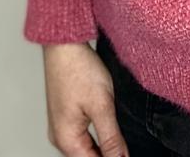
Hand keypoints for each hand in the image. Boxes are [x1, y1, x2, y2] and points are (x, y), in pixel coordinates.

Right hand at [42, 41, 128, 156]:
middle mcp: (60, 137)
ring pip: (86, 147)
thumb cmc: (78, 69)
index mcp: (66, 140)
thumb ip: (111, 137)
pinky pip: (83, 134)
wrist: (65, 44)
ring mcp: (62, 125)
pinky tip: (110, 128)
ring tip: (122, 141)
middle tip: (128, 147)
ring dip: (104, 146)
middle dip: (109, 155)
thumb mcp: (102, 106)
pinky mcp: (67, 114)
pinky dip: (98, 135)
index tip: (128, 154)